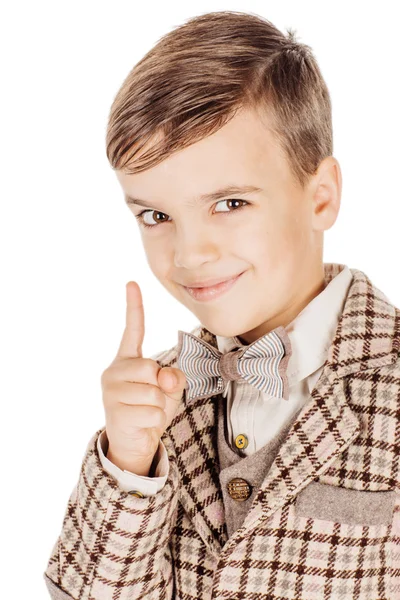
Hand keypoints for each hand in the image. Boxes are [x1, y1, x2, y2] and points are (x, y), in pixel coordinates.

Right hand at [100, 281, 185, 473]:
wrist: (133, 443)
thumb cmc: (149, 410)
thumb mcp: (168, 390)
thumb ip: (172, 377)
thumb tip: (165, 378)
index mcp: (127, 360)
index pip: (132, 330)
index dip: (134, 306)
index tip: (132, 283)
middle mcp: (114, 371)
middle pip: (151, 367)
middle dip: (161, 386)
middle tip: (153, 398)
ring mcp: (111, 391)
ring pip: (154, 391)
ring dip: (160, 405)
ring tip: (146, 412)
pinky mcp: (115, 411)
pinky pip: (153, 411)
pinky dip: (156, 420)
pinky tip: (143, 423)